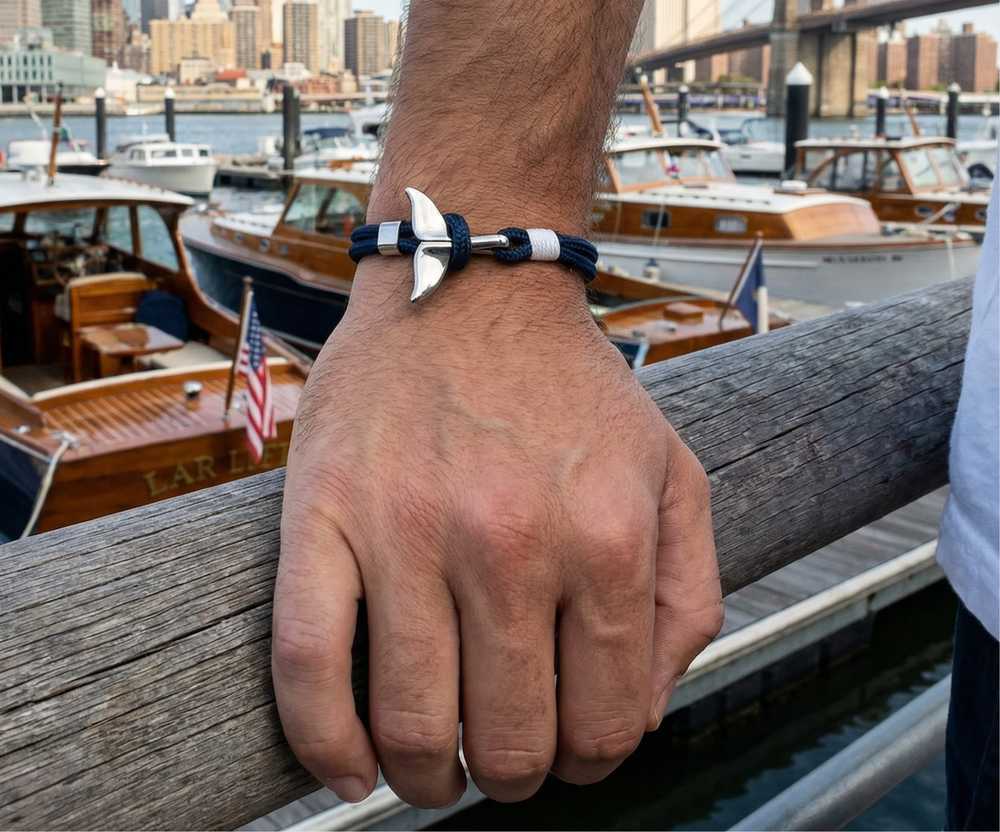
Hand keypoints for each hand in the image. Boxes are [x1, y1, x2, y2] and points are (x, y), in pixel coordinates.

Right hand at [272, 260, 722, 806]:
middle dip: (511, 771)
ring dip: (426, 775)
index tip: (567, 746)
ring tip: (432, 765)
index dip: (590, 760)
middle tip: (500, 752)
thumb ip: (686, 597)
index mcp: (606, 536)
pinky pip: (308, 665)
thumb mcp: (672, 472)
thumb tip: (643, 712)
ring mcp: (408, 528)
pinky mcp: (326, 513)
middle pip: (510, 740)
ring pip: (412, 722)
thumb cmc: (570, 388)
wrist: (473, 285)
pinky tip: (347, 768)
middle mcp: (510, 540)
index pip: (608, 724)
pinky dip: (324, 743)